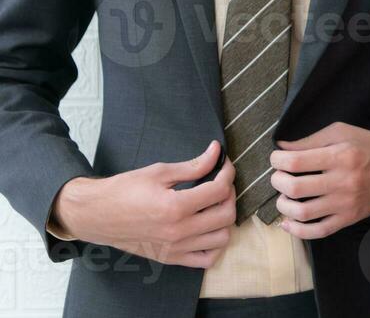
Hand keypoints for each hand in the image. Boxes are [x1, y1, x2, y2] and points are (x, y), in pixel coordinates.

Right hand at [51, 140, 235, 267]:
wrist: (96, 215)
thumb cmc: (123, 190)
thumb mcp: (159, 172)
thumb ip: (193, 166)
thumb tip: (216, 152)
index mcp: (175, 207)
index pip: (219, 190)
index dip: (227, 172)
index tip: (224, 164)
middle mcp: (178, 231)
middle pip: (226, 215)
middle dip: (229, 195)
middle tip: (220, 183)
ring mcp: (175, 248)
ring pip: (222, 238)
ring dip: (225, 220)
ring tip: (214, 205)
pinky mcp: (170, 258)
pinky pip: (206, 260)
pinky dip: (214, 245)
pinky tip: (208, 229)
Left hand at [269, 123, 369, 238]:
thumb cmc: (369, 146)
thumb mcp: (342, 132)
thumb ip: (311, 140)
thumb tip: (281, 148)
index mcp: (341, 155)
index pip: (295, 162)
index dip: (277, 161)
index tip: (277, 159)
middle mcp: (343, 181)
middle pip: (295, 188)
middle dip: (278, 182)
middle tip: (279, 177)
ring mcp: (346, 203)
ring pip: (302, 213)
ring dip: (284, 206)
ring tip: (284, 197)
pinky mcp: (349, 218)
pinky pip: (318, 232)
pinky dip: (297, 231)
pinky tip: (288, 223)